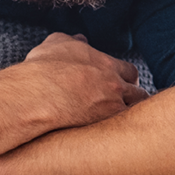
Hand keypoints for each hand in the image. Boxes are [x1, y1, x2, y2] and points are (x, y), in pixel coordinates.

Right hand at [20, 33, 148, 129]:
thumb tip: (80, 38)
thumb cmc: (42, 68)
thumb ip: (72, 40)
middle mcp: (114, 82)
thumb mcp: (57, 44)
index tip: (121, 86)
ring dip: (130, 115)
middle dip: (134, 98)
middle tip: (125, 105)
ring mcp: (112, 101)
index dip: (126, 79)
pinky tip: (115, 135)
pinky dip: (120, 129)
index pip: (129, 71)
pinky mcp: (106, 120)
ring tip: (123, 124)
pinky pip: (123, 126)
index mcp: (106, 63)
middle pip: (138, 91)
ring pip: (134, 109)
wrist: (36, 93)